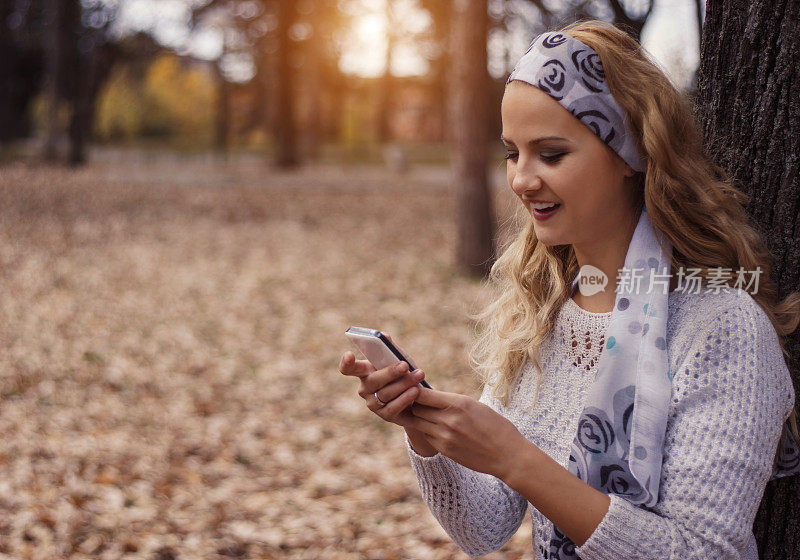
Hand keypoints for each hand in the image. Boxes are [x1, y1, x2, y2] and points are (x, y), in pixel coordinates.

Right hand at [338, 350, 426, 427]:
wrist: (420, 398)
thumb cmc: (405, 374)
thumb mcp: (400, 358)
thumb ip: (390, 347)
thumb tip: (384, 335)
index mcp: (365, 371)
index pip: (348, 368)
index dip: (346, 362)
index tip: (349, 354)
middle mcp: (365, 388)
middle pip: (373, 380)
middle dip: (390, 372)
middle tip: (404, 365)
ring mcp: (373, 403)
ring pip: (386, 393)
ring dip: (404, 383)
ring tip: (419, 375)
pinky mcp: (385, 416)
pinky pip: (393, 407)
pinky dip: (405, 398)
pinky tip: (415, 391)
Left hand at [408, 388, 526, 479]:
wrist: (507, 455)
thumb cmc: (495, 426)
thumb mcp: (475, 406)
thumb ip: (452, 401)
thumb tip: (431, 396)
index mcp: (458, 403)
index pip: (422, 394)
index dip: (415, 391)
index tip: (415, 388)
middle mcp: (449, 420)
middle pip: (416, 408)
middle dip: (416, 403)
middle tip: (419, 401)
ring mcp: (445, 436)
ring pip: (418, 423)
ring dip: (420, 417)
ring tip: (427, 414)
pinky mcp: (444, 450)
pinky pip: (427, 436)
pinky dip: (428, 431)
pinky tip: (438, 428)